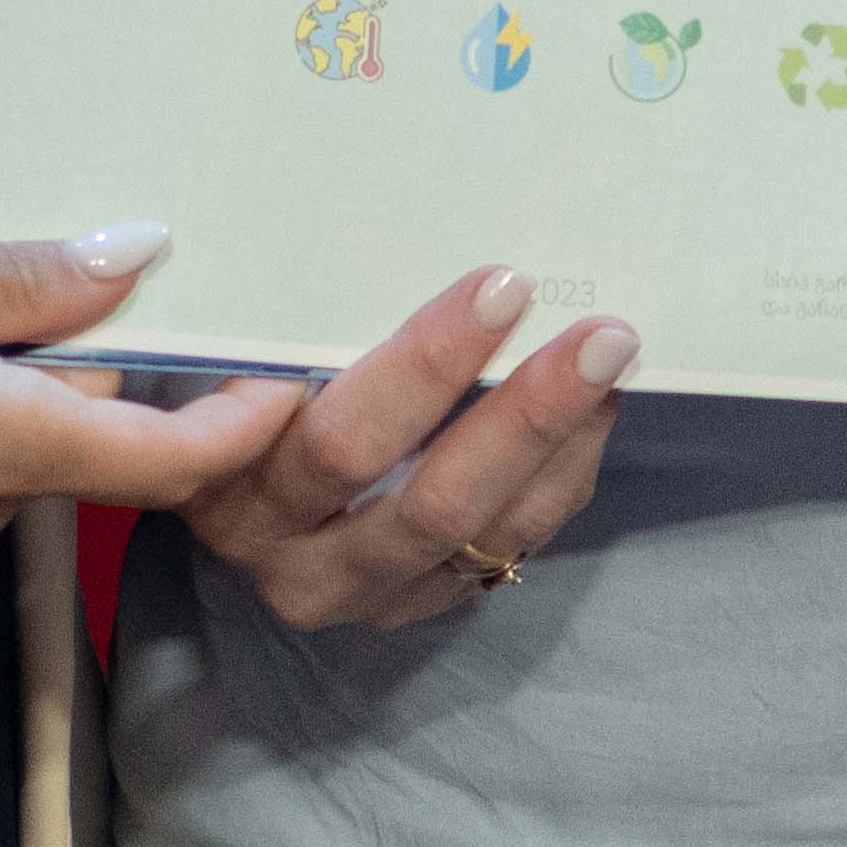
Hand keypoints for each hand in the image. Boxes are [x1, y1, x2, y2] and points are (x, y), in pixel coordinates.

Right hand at [171, 261, 639, 631]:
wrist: (244, 502)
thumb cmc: (241, 400)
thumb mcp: (240, 366)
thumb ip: (297, 335)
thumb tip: (416, 242)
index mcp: (235, 492)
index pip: (335, 439)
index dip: (424, 369)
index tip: (500, 289)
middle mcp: (296, 563)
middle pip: (428, 499)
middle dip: (522, 412)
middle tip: (596, 334)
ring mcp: (366, 594)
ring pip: (483, 530)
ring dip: (558, 441)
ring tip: (611, 359)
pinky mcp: (421, 604)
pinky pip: (510, 547)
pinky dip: (559, 474)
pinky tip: (594, 408)